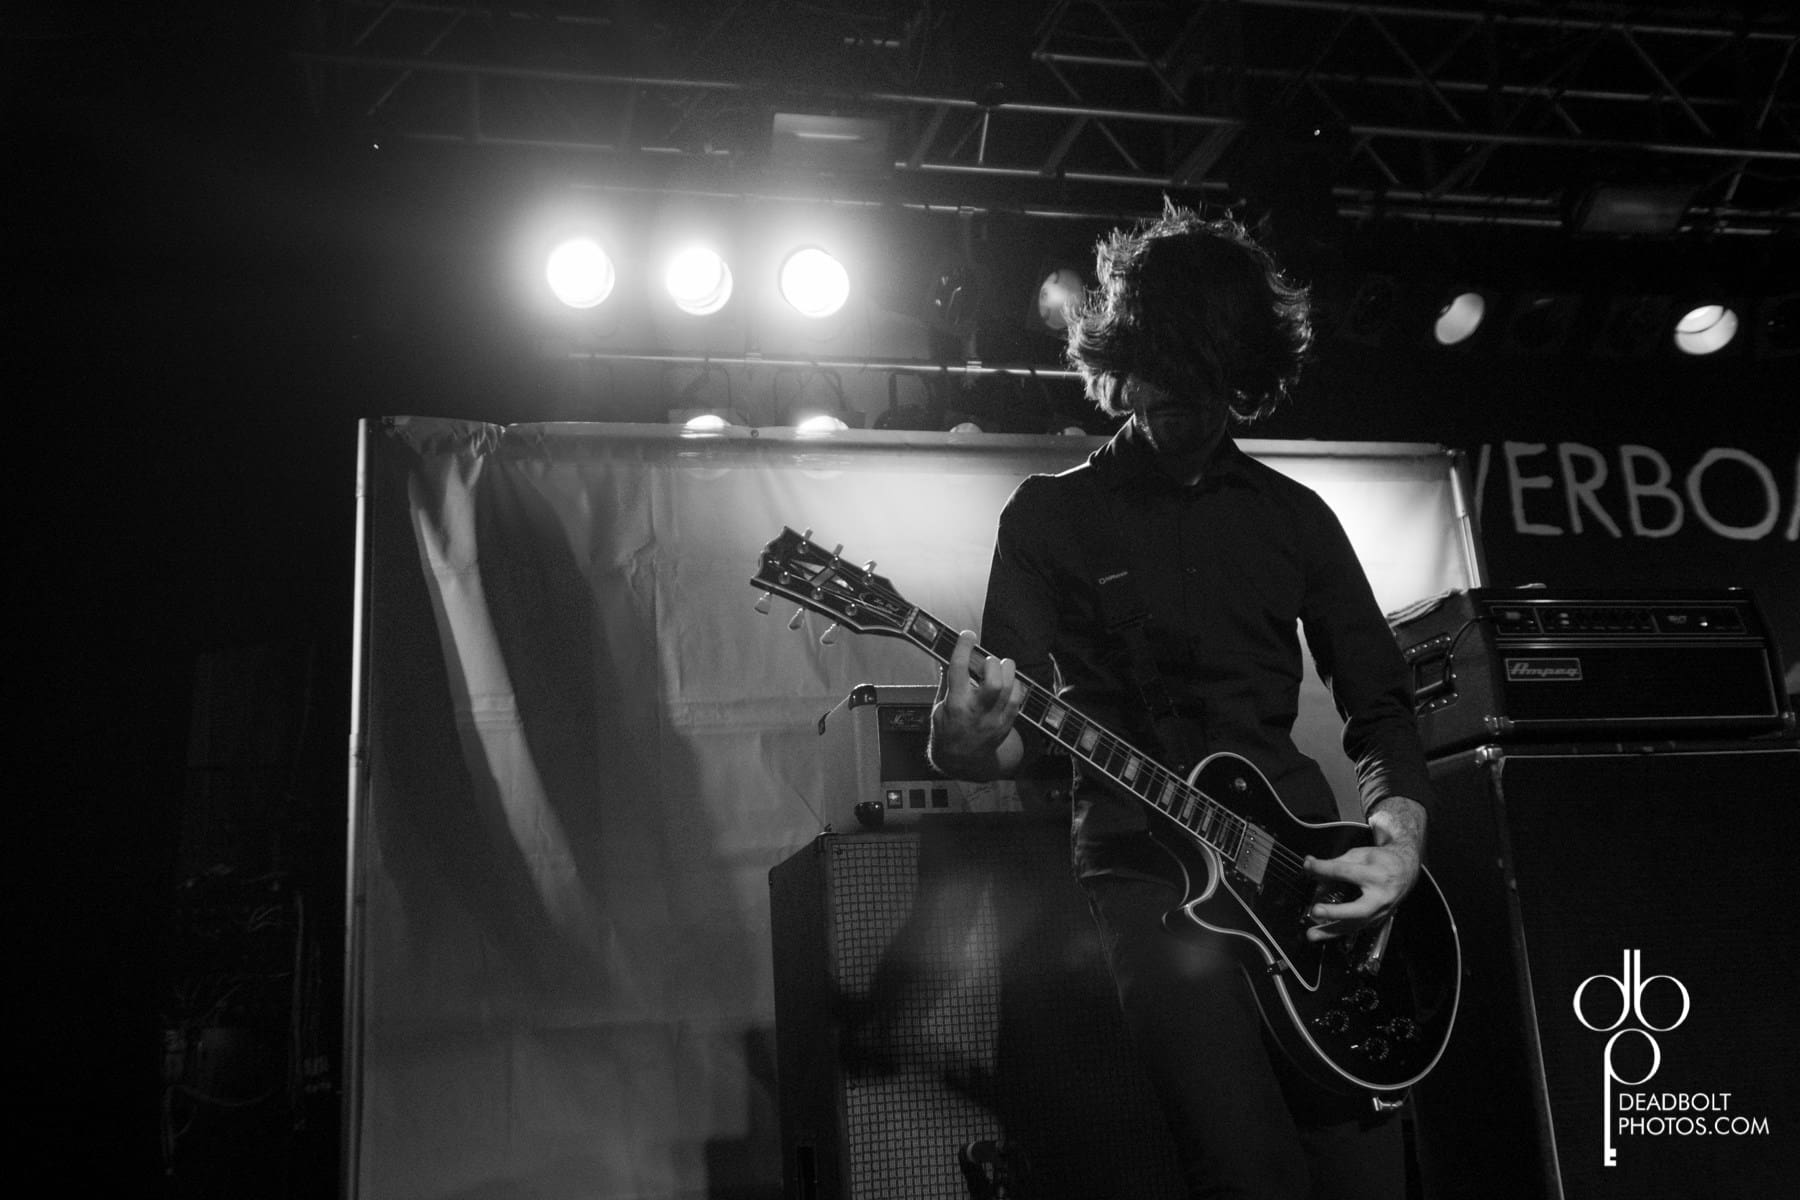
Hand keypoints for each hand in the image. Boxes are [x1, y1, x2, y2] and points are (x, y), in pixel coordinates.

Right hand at [927, 630, 1025, 780]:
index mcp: (955, 705)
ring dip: (1008, 672)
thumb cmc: (947, 731)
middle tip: (989, 660)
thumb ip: (945, 683)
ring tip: (1001, 666)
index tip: (967, 635)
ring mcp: (994, 720)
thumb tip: (947, 657)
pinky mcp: (1007, 724)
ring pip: (1011, 690)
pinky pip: (1018, 700)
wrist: (962, 761)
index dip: (963, 649)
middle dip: (993, 664)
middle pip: (994, 683)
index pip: (959, 671)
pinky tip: (1009, 682)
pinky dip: (1016, 686)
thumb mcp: (938, 708)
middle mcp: (976, 712)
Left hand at [1301, 797, 1425, 943]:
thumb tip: (1310, 866)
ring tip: (1312, 934)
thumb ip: (1334, 863)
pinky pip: (1356, 928)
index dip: (1324, 868)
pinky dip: (1338, 932)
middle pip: (1359, 909)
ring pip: (1356, 925)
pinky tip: (1323, 934)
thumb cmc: (1380, 861)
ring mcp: (1381, 912)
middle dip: (1336, 912)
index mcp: (1377, 875)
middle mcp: (1381, 896)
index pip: (1346, 872)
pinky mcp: (1378, 920)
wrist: (1405, 870)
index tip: (1308, 865)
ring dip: (1332, 931)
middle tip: (1316, 911)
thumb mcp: (1359, 855)